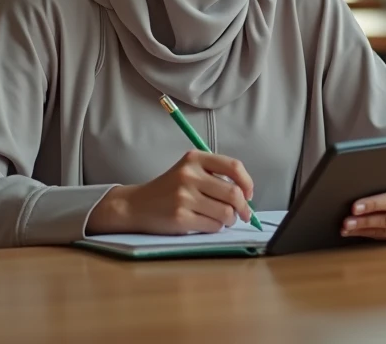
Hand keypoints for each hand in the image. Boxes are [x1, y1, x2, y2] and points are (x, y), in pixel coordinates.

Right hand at [85, 151, 254, 235]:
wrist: (137, 205)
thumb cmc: (169, 189)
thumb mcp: (189, 171)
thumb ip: (215, 176)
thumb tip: (246, 196)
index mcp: (195, 158)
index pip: (234, 167)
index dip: (247, 183)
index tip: (249, 194)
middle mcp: (189, 174)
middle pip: (233, 193)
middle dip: (243, 207)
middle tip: (242, 214)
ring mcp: (184, 196)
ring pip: (226, 212)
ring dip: (229, 219)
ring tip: (222, 219)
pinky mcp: (180, 217)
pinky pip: (213, 226)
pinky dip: (216, 227)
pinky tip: (206, 223)